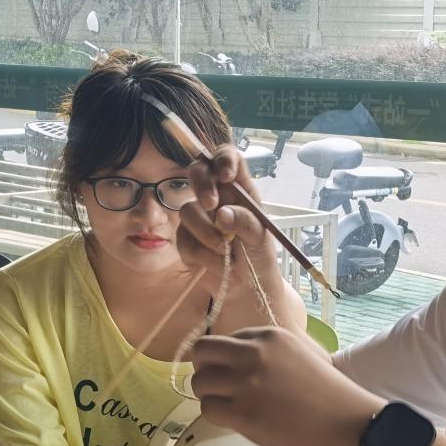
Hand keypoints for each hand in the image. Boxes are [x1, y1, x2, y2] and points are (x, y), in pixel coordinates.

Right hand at [176, 143, 280, 294]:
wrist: (246, 288)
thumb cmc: (259, 256)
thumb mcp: (261, 238)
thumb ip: (246, 222)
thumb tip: (222, 214)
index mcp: (239, 188)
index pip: (228, 157)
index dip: (223, 158)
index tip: (226, 175)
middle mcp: (217, 197)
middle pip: (198, 171)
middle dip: (202, 185)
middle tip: (211, 204)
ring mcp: (198, 217)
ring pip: (187, 210)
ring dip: (207, 233)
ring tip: (226, 253)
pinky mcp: (186, 239)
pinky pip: (184, 240)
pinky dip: (203, 255)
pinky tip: (217, 265)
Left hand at [189, 326, 384, 445]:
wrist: (351, 426)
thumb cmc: (332, 396)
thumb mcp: (301, 355)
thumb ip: (269, 354)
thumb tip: (234, 364)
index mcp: (270, 336)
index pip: (224, 340)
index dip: (223, 360)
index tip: (233, 376)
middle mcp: (254, 353)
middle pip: (202, 353)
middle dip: (204, 371)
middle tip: (218, 389)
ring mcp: (246, 383)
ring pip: (200, 382)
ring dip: (209, 396)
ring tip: (230, 408)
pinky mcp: (243, 413)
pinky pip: (208, 409)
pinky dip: (216, 417)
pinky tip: (237, 422)